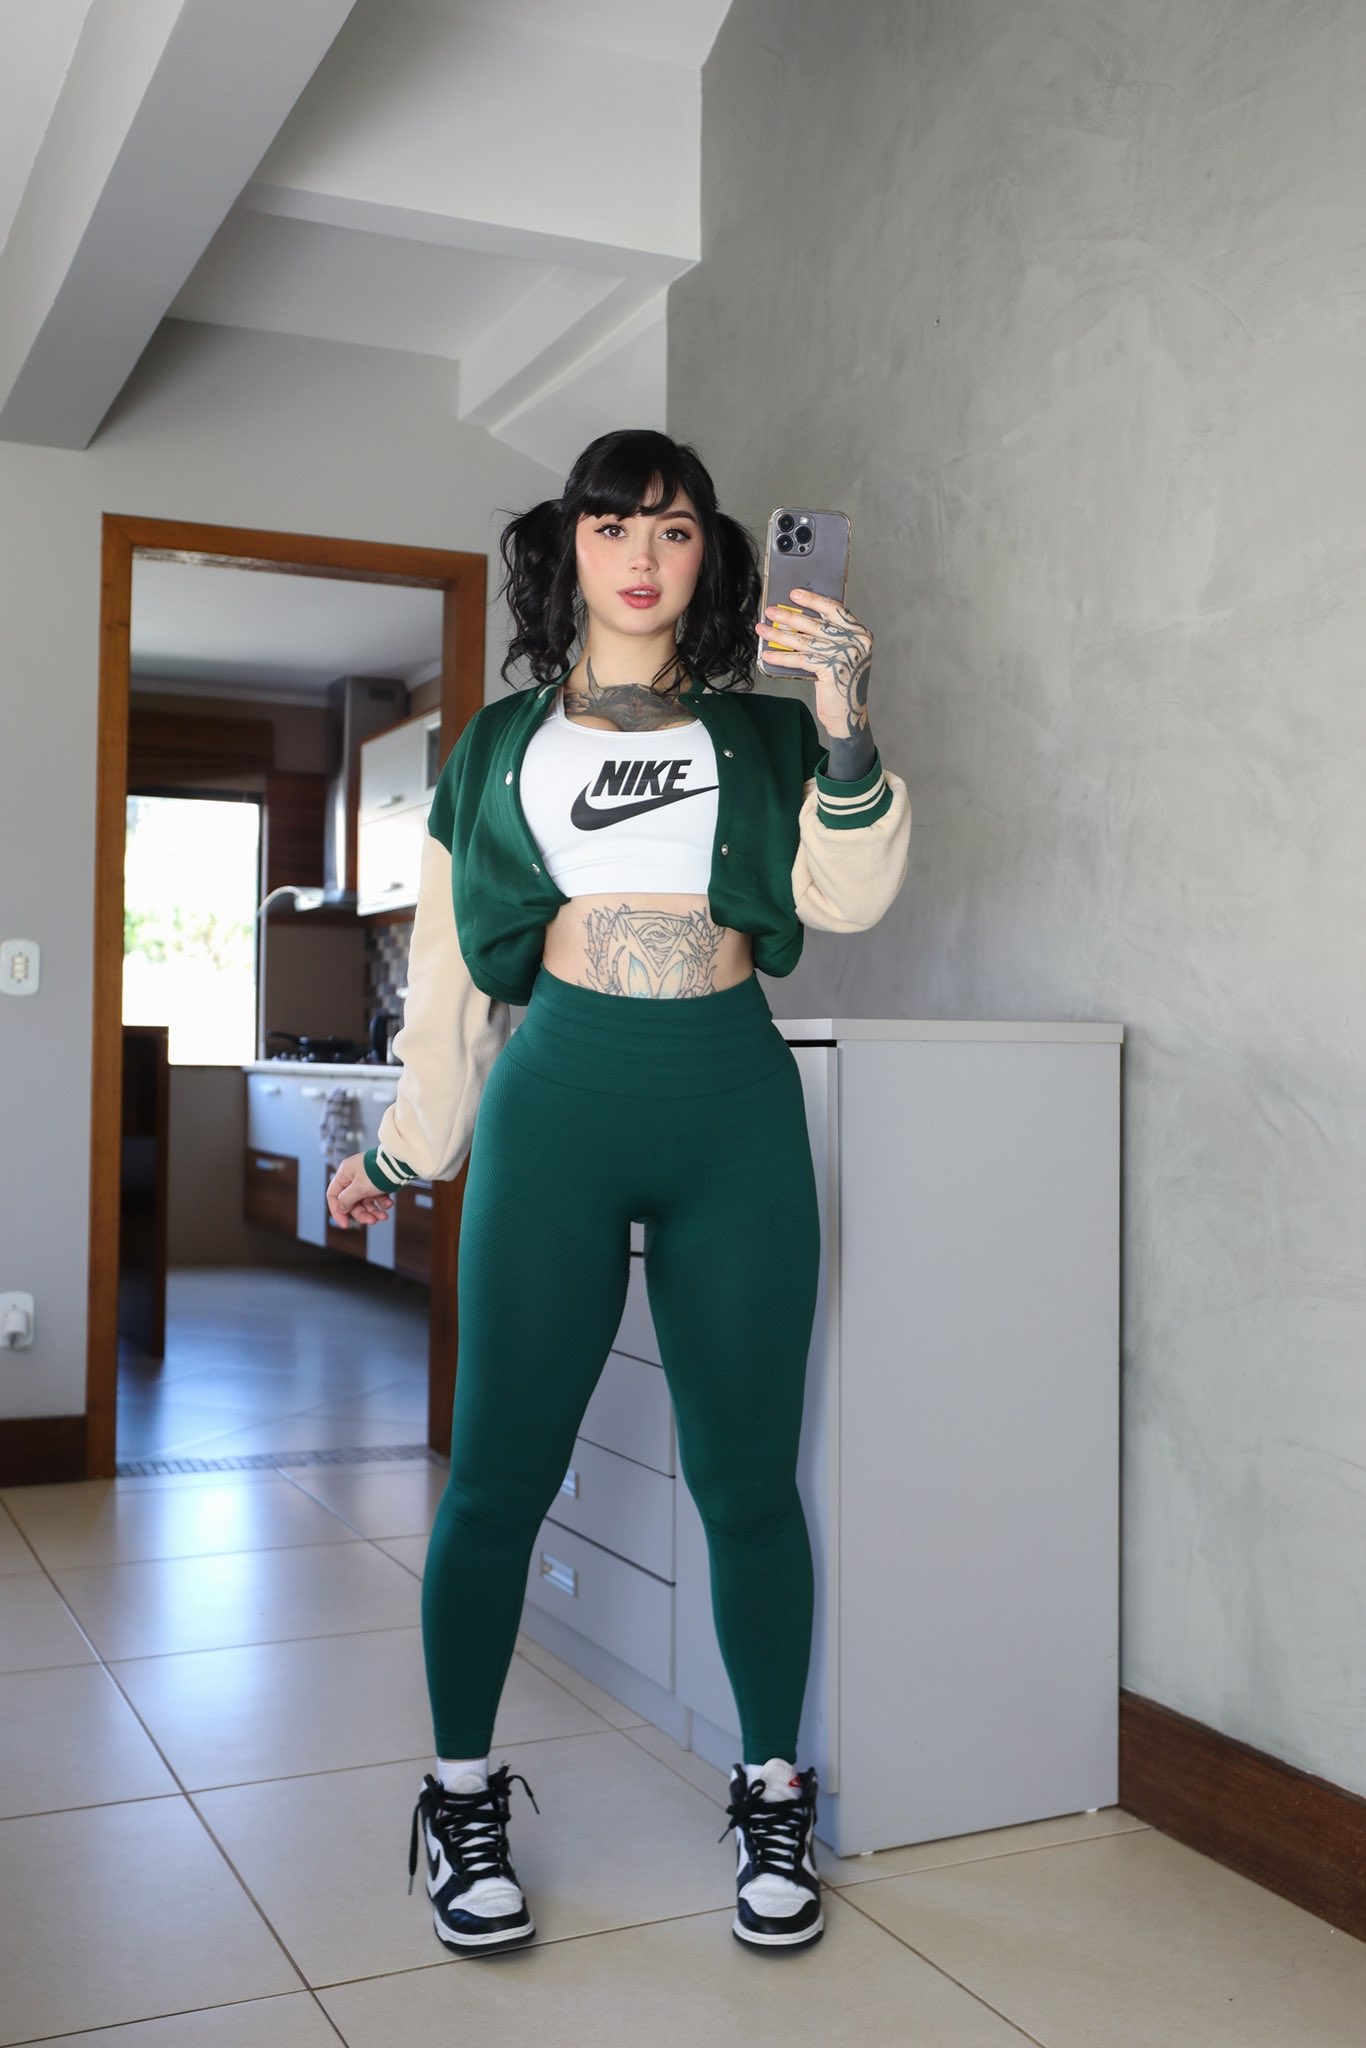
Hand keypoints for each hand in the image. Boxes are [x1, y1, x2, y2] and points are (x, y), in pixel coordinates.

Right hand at [326, 1153, 394, 1228]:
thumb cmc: (378, 1171)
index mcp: (345, 1173)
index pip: (333, 1195)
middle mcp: (354, 1175)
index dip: (337, 1211)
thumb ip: (346, 1200)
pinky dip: (382, 1202)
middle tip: (372, 1221)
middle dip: (362, 1213)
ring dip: (373, 1211)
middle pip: (352, 1201)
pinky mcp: (379, 1181)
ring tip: (383, 1216)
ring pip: (365, 1201)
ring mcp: (367, 1179)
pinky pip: (377, 1196)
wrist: (401, 1163)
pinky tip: (389, 1204)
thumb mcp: (359, 1188)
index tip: (345, 1225)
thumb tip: (342, 1208)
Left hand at [754, 586, 872, 743]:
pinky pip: (801, 659)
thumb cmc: (840, 683)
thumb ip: (827, 638)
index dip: (813, 600)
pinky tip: (768, 655)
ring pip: (805, 640)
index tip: (794, 594)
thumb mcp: (839, 655)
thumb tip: (792, 621)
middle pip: (816, 623)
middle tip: (770, 610)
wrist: (848, 714)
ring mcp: (846, 656)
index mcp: (860, 633)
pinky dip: (782, 657)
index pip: (835, 609)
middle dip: (789, 616)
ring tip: (762, 630)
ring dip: (779, 635)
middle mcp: (856, 642)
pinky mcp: (833, 670)